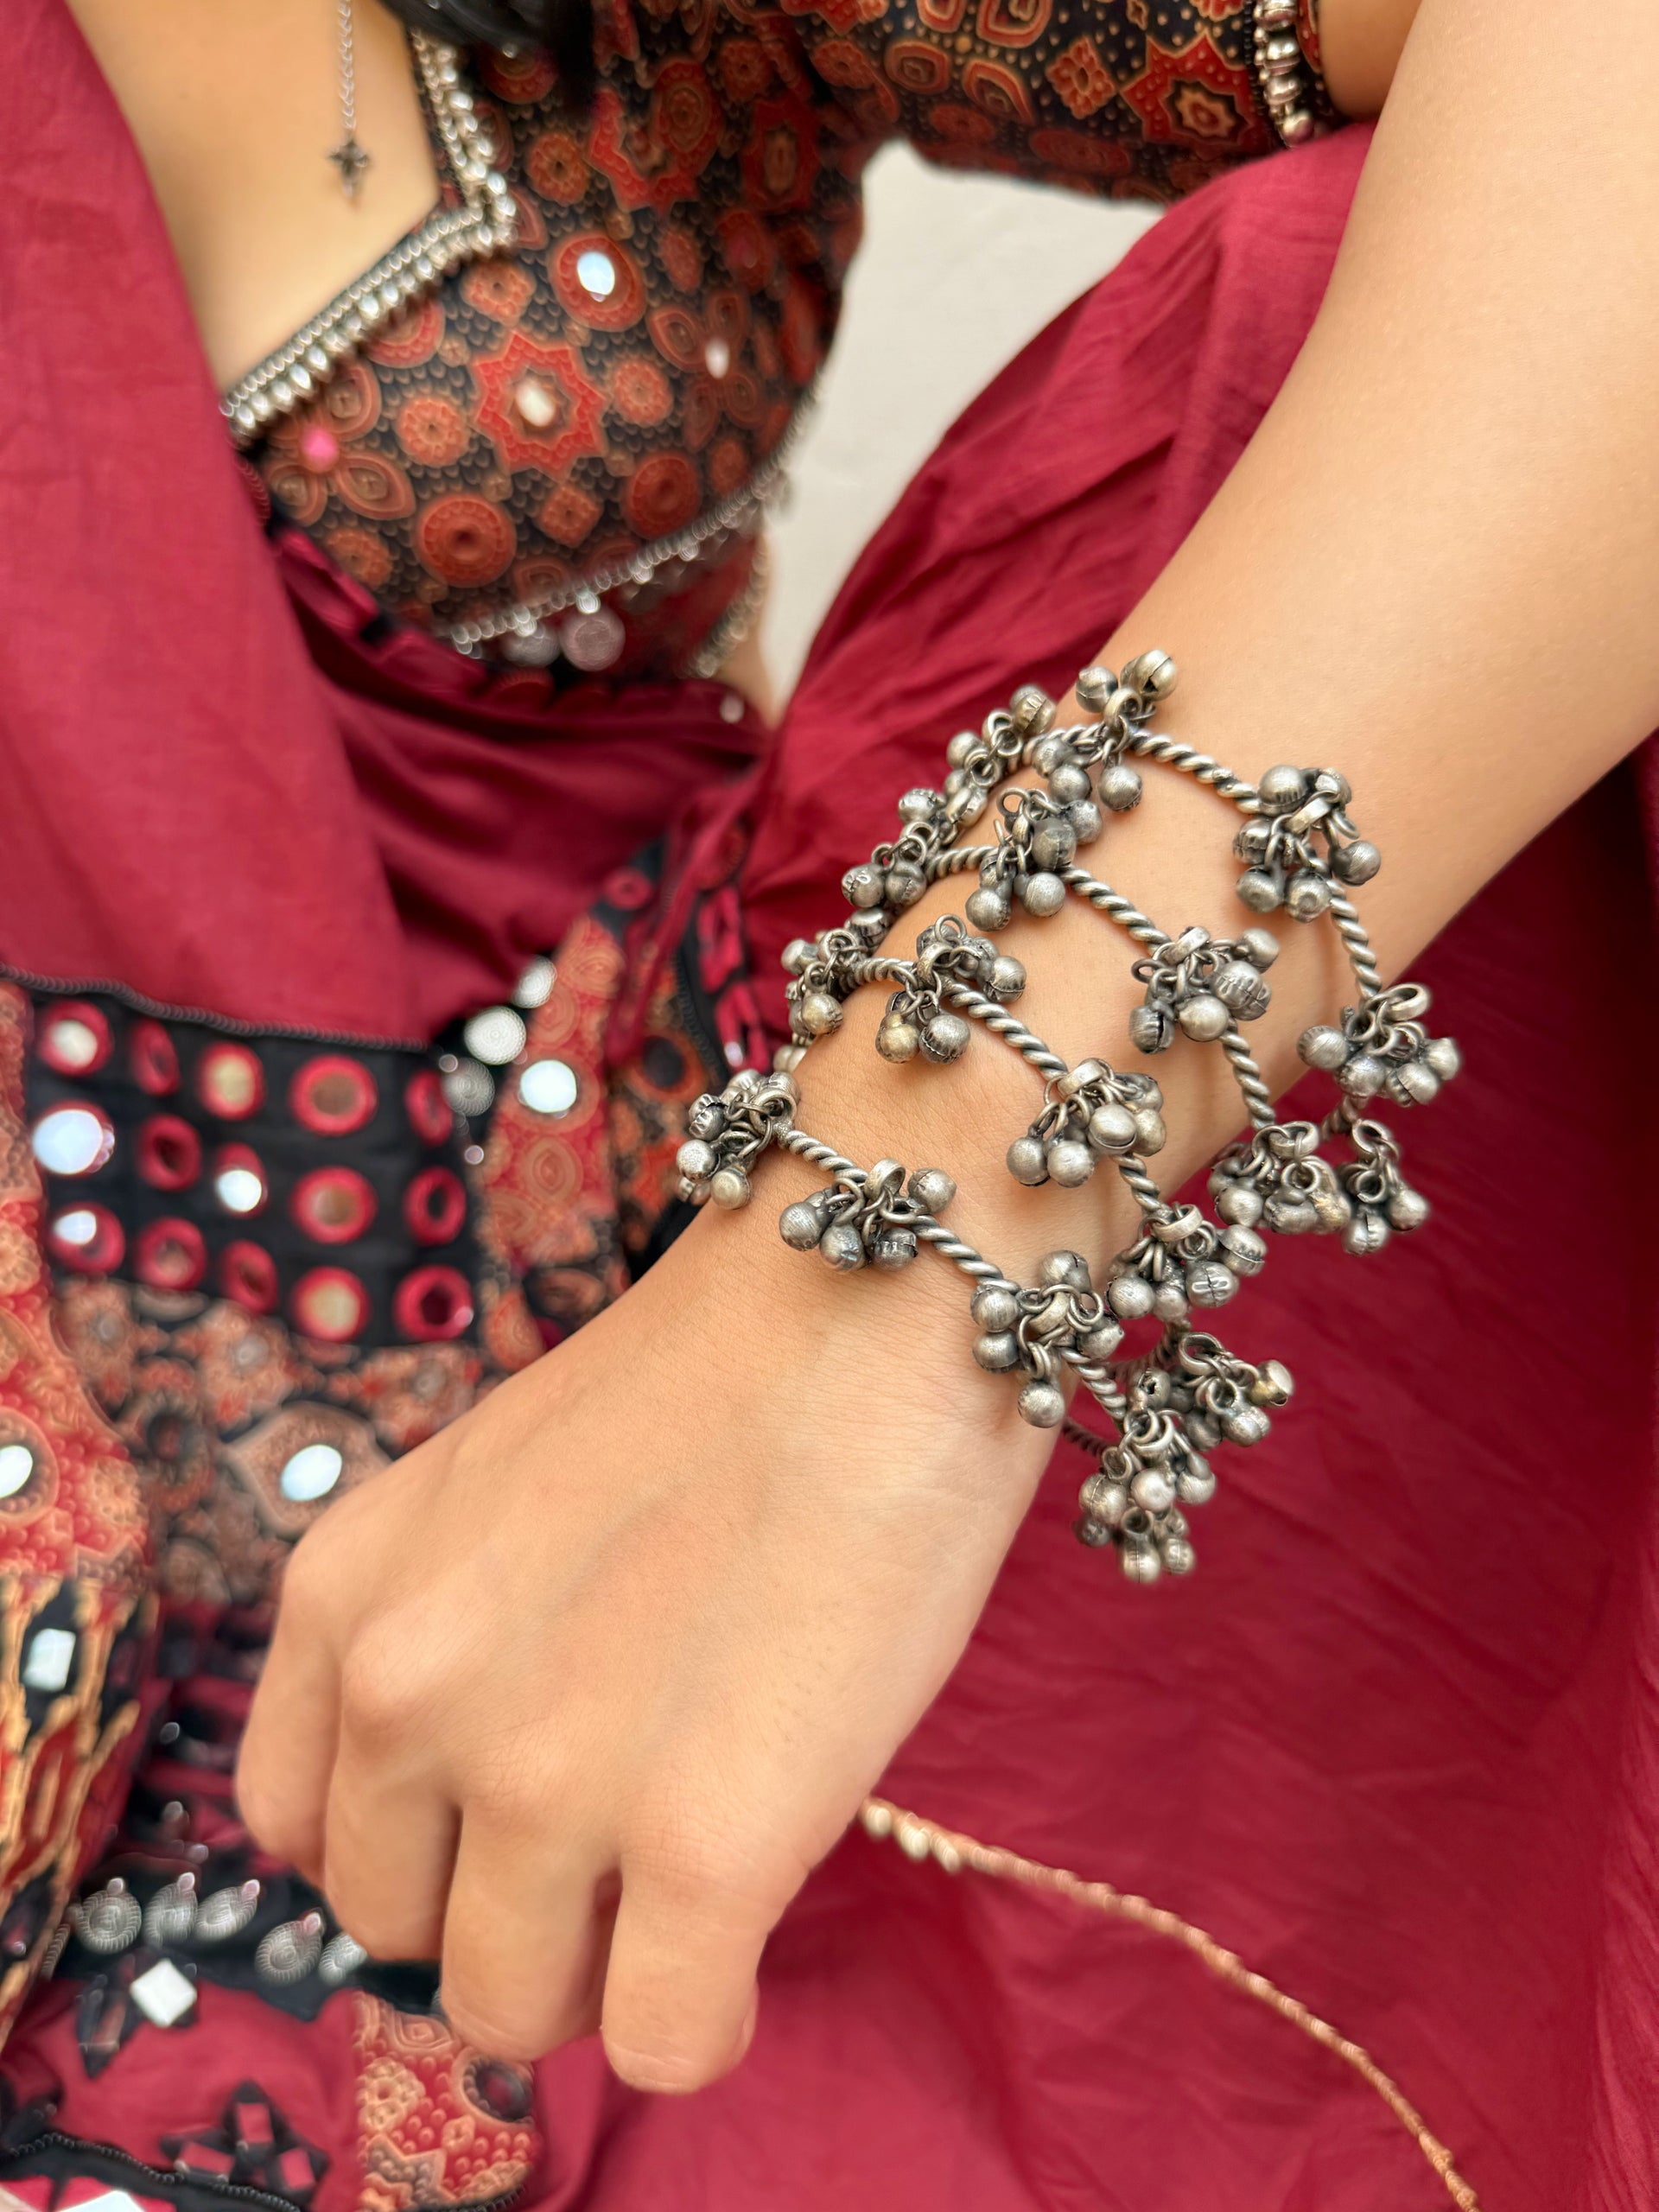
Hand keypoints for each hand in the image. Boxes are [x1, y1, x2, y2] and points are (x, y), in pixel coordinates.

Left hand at [237, 1189, 1049, 2089]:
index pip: (302, 1832)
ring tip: (694, 1874)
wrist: (872, 1297)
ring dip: (605, 1970)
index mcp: (343, 1598)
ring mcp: (549, 1782)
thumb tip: (484, 1804)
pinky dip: (705, 2014)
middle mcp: (409, 1697)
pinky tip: (754, 1925)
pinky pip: (667, 2046)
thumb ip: (445, 1634)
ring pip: (517, 2011)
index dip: (420, 1838)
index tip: (510, 1812)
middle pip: (406, 1937)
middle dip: (512, 1910)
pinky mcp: (706, 1848)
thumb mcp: (492, 1487)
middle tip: (627, 1836)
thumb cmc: (716, 1377)